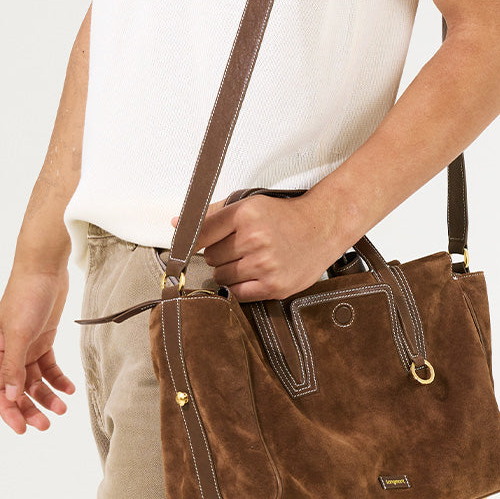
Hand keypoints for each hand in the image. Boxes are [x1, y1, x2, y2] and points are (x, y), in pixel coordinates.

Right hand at [0, 263, 75, 433]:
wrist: (45, 268)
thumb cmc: (26, 296)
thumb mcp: (20, 332)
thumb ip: (14, 365)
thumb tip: (10, 396)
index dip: (8, 411)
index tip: (23, 429)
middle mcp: (9, 351)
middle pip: (16, 389)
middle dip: (30, 408)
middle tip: (47, 425)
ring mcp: (27, 346)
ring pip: (35, 381)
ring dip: (47, 396)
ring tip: (63, 408)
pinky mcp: (44, 339)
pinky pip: (49, 367)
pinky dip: (58, 379)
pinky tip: (69, 389)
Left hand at [169, 192, 347, 301]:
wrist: (322, 228)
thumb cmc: (285, 217)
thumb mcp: (250, 204)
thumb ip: (213, 214)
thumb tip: (177, 223)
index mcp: (246, 215)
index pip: (201, 233)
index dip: (192, 241)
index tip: (187, 246)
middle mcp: (255, 239)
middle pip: (211, 257)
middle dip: (221, 254)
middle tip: (240, 247)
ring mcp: (265, 265)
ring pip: (222, 277)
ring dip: (230, 271)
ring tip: (250, 260)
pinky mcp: (274, 286)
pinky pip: (238, 294)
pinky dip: (241, 287)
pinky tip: (254, 274)